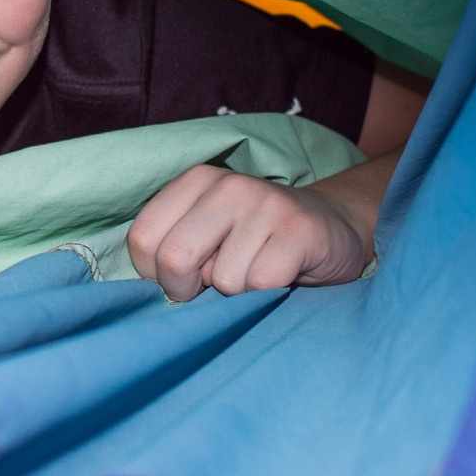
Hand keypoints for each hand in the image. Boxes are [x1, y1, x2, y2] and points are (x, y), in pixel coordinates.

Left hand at [127, 165, 370, 300]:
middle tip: (212, 286)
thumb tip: (153, 285)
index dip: (155, 274)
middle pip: (175, 258)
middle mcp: (228, 186)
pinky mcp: (298, 231)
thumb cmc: (257, 240)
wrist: (333, 228)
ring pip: (223, 280)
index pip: (142, 238)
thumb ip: (174, 247)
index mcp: (195, 181)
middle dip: (187, 289)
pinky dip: (266, 293)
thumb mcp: (207, 233)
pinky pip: (260, 284)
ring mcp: (265, 205)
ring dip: (237, 291)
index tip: (183, 278)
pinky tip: (282, 274)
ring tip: (256, 269)